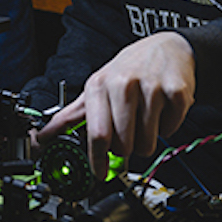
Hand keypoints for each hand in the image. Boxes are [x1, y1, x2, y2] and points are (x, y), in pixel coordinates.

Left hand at [36, 32, 195, 177]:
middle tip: (128, 133)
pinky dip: (167, 127)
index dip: (97, 159)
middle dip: (125, 149)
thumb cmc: (129, 70)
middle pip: (123, 144)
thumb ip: (72, 115)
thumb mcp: (98, 86)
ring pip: (147, 143)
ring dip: (147, 139)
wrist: (167, 47)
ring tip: (145, 117)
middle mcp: (123, 84)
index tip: (99, 173)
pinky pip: (170, 130)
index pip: (97, 134)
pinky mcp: (177, 92)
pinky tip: (161, 110)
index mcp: (99, 85)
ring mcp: (151, 87)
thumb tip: (44, 136)